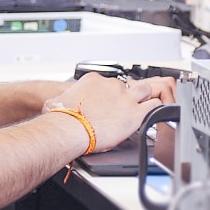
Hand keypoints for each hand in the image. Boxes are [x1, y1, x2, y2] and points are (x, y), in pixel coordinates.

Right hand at [44, 72, 175, 152]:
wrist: (68, 128)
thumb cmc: (61, 118)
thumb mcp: (57, 101)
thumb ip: (61, 100)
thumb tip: (55, 104)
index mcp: (94, 80)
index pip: (108, 82)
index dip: (111, 94)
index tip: (109, 103)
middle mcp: (111, 85)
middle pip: (127, 85)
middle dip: (129, 94)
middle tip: (126, 106)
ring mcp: (124, 98)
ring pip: (145, 90)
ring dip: (145, 98)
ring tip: (143, 107)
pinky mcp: (134, 113)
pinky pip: (153, 106)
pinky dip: (155, 110)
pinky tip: (152, 116)